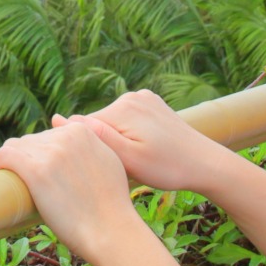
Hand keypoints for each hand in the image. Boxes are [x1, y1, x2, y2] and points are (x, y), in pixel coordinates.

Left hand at [0, 121, 141, 263]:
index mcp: (82, 131)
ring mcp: (50, 153)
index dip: (42, 154)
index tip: (43, 173)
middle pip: (31, 141)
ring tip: (16, 182)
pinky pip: (4, 156)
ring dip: (13, 163)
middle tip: (31, 185)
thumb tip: (58, 119)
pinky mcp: (35, 171)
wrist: (110, 231)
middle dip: (29, 160)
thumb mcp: (108, 160)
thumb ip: (88, 138)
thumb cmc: (110, 203)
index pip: (49, 134)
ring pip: (15, 147)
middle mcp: (65, 136)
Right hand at [64, 90, 239, 198]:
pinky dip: (129, 135)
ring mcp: (144, 98)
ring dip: (115, 141)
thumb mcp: (127, 159)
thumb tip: (59, 118)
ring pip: (113, 123)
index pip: (84, 127)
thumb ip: (95, 137)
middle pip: (98, 124)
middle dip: (102, 145)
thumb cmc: (167, 168)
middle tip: (120, 169)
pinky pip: (128, 120)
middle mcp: (131, 96)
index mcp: (122, 108)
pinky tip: (143, 150)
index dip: (86, 149)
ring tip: (133, 161)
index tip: (96, 168)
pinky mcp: (152, 104)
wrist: (206, 164)